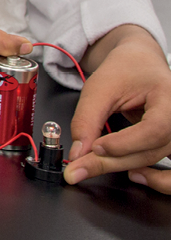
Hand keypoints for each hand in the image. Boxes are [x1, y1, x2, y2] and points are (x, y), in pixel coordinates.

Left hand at [64, 25, 170, 193]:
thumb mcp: (100, 87)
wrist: (139, 63)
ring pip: (152, 160)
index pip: (154, 129)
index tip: (95, 146)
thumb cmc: (125, 69)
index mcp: (168, 96)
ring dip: (121, 166)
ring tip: (91, 164)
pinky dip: (147, 176)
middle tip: (79, 167)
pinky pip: (164, 168)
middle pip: (151, 150)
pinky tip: (126, 170)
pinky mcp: (169, 144)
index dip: (125, 143)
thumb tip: (78, 154)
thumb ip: (87, 120)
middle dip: (112, 161)